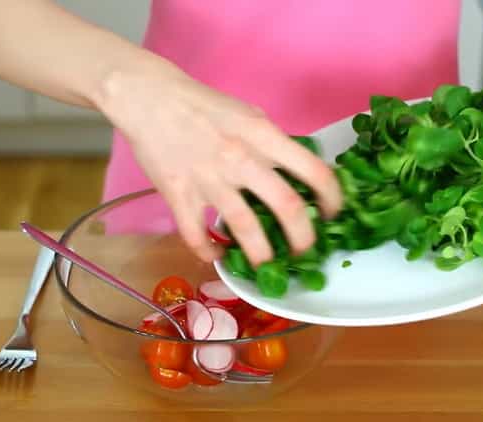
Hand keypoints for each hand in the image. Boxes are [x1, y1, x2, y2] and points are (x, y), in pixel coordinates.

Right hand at [96, 60, 342, 265]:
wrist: (151, 98)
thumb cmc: (202, 104)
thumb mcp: (249, 114)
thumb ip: (271, 144)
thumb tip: (293, 173)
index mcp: (263, 135)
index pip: (313, 170)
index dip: (332, 197)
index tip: (332, 213)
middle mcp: (241, 158)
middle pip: (287, 206)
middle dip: (303, 237)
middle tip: (304, 250)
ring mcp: (209, 179)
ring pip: (245, 227)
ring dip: (261, 253)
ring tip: (266, 264)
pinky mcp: (179, 194)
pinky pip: (196, 235)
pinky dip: (207, 252)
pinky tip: (216, 257)